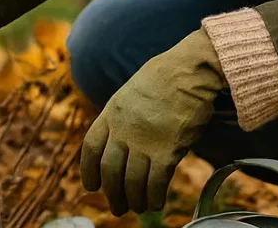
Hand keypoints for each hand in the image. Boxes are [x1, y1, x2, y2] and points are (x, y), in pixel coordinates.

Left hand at [81, 28, 225, 215]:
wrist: (189, 69)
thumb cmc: (166, 77)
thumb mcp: (132, 91)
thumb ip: (123, 116)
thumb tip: (123, 141)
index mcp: (112, 112)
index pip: (91, 147)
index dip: (88, 170)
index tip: (91, 186)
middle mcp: (123, 129)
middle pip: (110, 171)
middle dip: (113, 193)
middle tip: (117, 207)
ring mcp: (144, 140)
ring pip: (132, 181)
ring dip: (134, 200)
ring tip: (139, 208)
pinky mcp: (167, 149)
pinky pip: (156, 182)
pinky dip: (154, 196)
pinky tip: (156, 203)